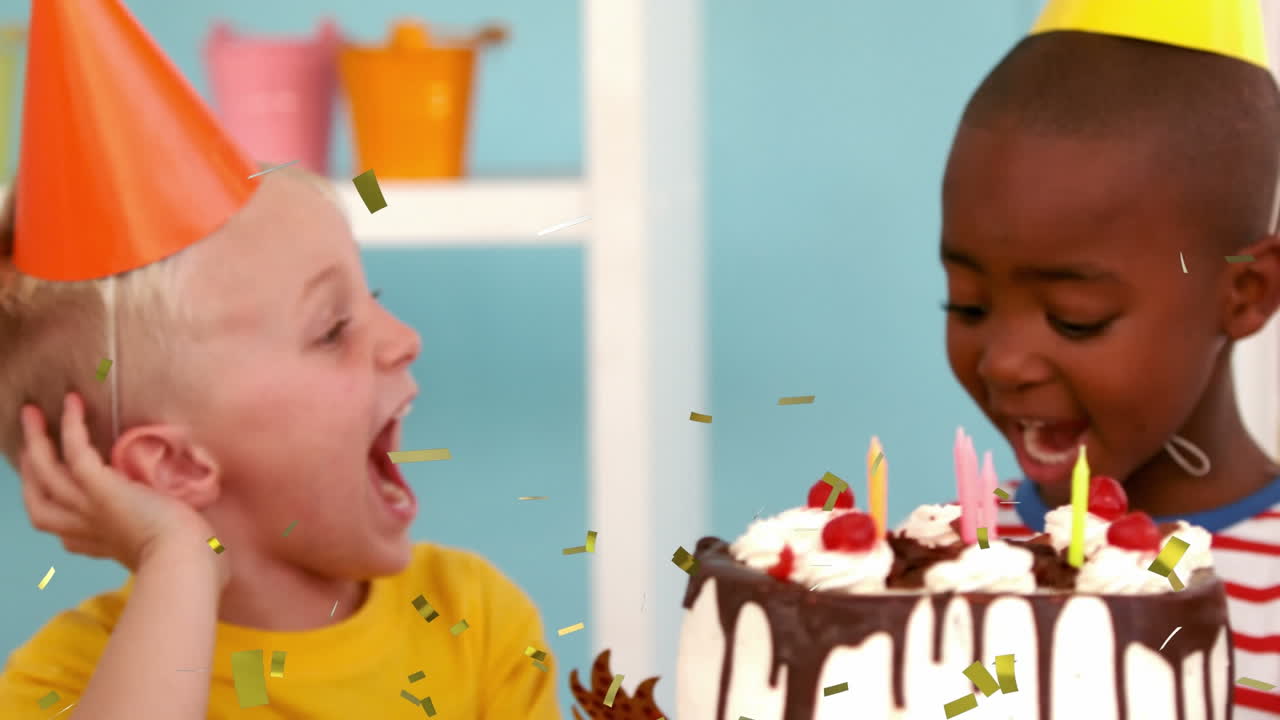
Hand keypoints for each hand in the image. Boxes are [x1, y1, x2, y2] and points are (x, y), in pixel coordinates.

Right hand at [18, 393, 227, 588]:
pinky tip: (73, 403)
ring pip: (45, 471)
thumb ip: (163, 535)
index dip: (53, 505)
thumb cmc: (190, 557)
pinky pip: (74, 452)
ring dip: (36, 440)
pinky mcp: (100, 489)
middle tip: (30, 441)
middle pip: (39, 499)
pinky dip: (72, 426)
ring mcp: (88, 508)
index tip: (58, 484)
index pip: (62, 527)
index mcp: (99, 544)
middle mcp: (84, 528)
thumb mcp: (165, 546)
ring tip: (32, 412)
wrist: (186, 560)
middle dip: (30, 469)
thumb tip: (187, 529)